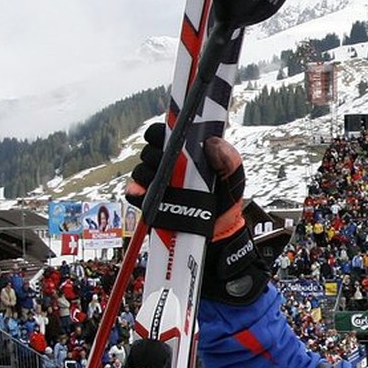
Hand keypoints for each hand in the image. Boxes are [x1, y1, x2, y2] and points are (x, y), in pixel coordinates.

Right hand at [126, 123, 266, 304]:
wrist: (218, 235)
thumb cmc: (225, 201)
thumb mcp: (233, 179)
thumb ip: (229, 160)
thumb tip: (212, 142)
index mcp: (187, 153)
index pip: (165, 133)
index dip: (160, 132)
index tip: (164, 138)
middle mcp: (169, 165)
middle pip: (150, 151)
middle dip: (155, 155)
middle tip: (169, 165)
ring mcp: (157, 183)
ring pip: (141, 170)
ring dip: (146, 174)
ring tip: (160, 182)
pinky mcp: (149, 201)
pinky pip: (134, 192)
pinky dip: (136, 191)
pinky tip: (143, 193)